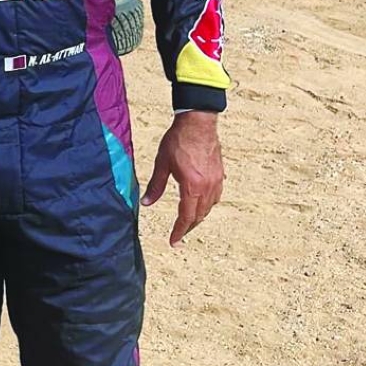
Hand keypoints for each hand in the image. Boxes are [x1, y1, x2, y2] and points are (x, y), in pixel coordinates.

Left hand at [141, 111, 223, 247]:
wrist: (197, 123)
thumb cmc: (178, 140)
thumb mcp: (162, 164)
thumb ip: (155, 186)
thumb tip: (146, 203)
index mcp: (192, 187)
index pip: (186, 217)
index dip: (179, 231)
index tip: (173, 242)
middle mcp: (207, 187)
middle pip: (199, 216)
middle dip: (188, 227)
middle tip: (178, 235)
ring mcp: (216, 181)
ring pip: (209, 208)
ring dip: (198, 217)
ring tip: (188, 221)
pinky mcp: (219, 174)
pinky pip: (216, 197)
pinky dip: (207, 205)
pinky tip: (201, 203)